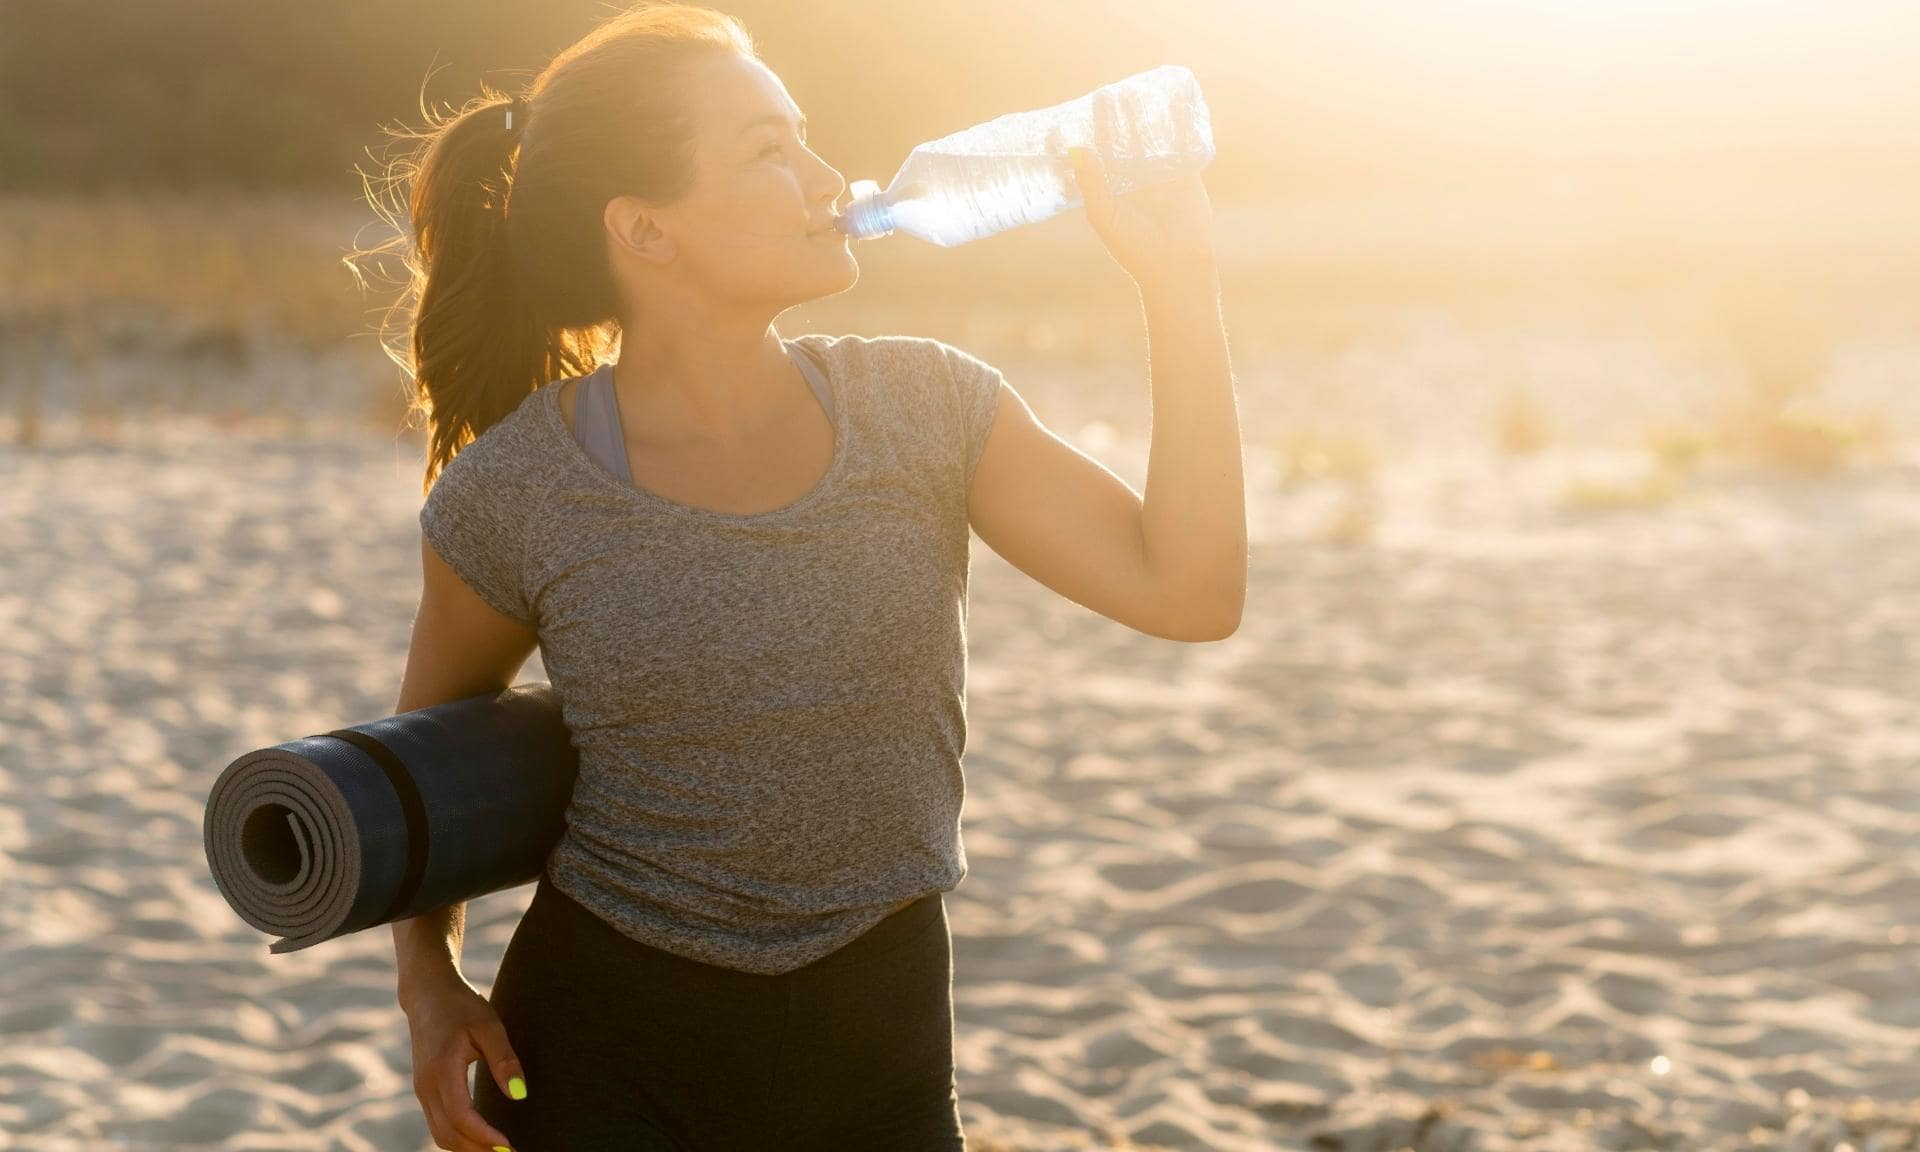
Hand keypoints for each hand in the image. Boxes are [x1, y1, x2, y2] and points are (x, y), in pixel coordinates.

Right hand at [402, 974, 527, 1150]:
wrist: (428, 994)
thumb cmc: (462, 1006)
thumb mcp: (490, 1026)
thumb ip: (504, 1060)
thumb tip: (519, 1095)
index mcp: (442, 1069)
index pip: (460, 1116)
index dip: (484, 1136)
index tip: (508, 1146)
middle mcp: (426, 1085)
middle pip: (447, 1134)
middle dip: (478, 1149)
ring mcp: (422, 1090)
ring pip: (440, 1134)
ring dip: (467, 1148)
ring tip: (499, 1149)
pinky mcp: (424, 1090)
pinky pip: (438, 1124)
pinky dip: (458, 1138)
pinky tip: (481, 1137)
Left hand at [1052, 89, 1217, 289]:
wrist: (1178, 265)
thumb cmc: (1135, 247)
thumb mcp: (1105, 215)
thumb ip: (1091, 182)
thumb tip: (1076, 148)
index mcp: (1108, 190)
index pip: (1089, 159)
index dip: (1077, 141)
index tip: (1061, 122)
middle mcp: (1131, 180)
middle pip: (1120, 142)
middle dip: (1112, 119)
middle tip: (1104, 94)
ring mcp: (1158, 175)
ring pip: (1149, 138)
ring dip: (1142, 115)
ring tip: (1135, 90)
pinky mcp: (1184, 173)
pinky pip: (1180, 143)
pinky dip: (1178, 122)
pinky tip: (1173, 99)